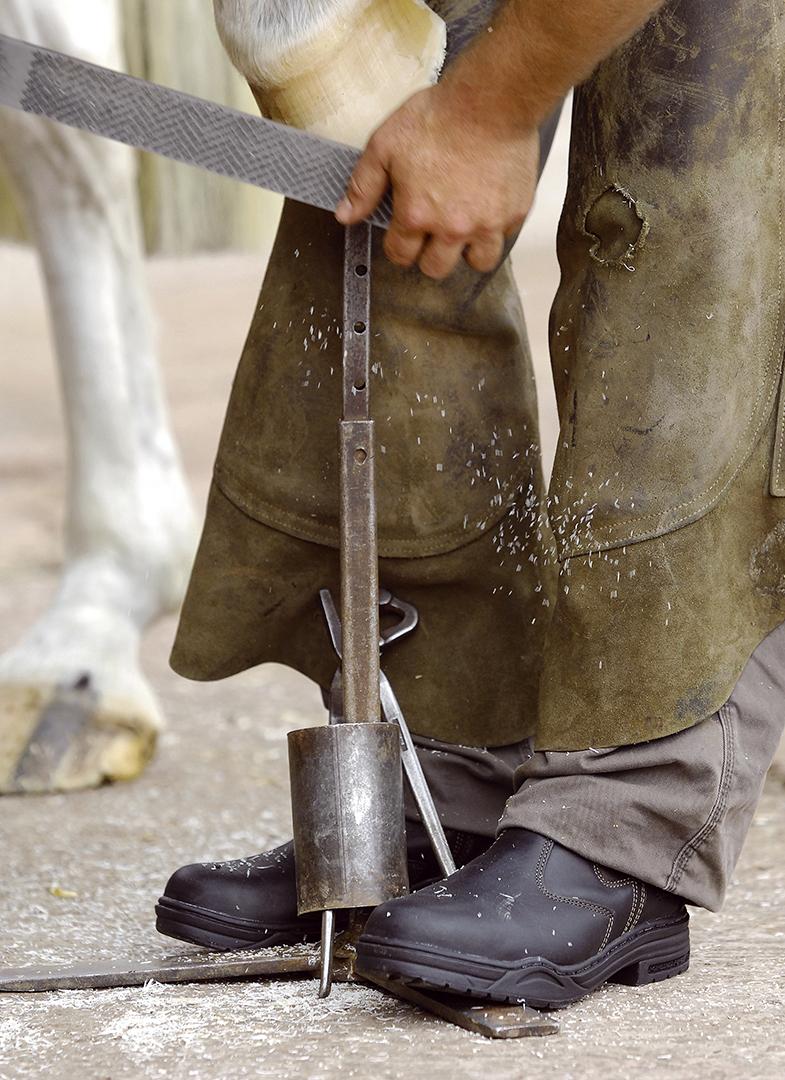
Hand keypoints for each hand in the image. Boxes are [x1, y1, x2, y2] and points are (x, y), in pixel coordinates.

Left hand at [336, 84, 539, 279]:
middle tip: (432, 234)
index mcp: (417, 215)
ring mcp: (487, 223)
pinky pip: (505, 235)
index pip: (400, 255)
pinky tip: (488, 206)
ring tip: (464, 230)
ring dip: (468, 251)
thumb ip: (364, 186)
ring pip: (478, 262)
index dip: (398, 247)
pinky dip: (496, 227)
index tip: (403, 236)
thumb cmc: (439, 115)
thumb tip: (345, 216)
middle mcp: (452, 228)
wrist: (491, 98)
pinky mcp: (515, 212)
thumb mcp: (385, 145)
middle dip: (430, 255)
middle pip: (436, 268)